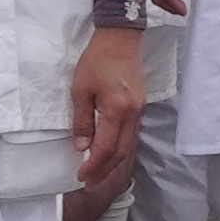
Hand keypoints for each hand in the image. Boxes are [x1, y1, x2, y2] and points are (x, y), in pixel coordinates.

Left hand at [71, 25, 144, 207]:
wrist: (120, 37)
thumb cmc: (97, 60)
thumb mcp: (80, 90)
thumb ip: (82, 121)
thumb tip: (82, 146)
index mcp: (116, 110)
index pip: (105, 148)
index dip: (92, 165)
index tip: (80, 175)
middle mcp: (132, 113)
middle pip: (120, 151)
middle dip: (104, 170)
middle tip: (89, 183)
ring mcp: (139, 109)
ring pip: (128, 144)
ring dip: (113, 161)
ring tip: (99, 173)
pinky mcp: (140, 105)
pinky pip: (131, 133)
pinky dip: (120, 147)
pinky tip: (111, 152)